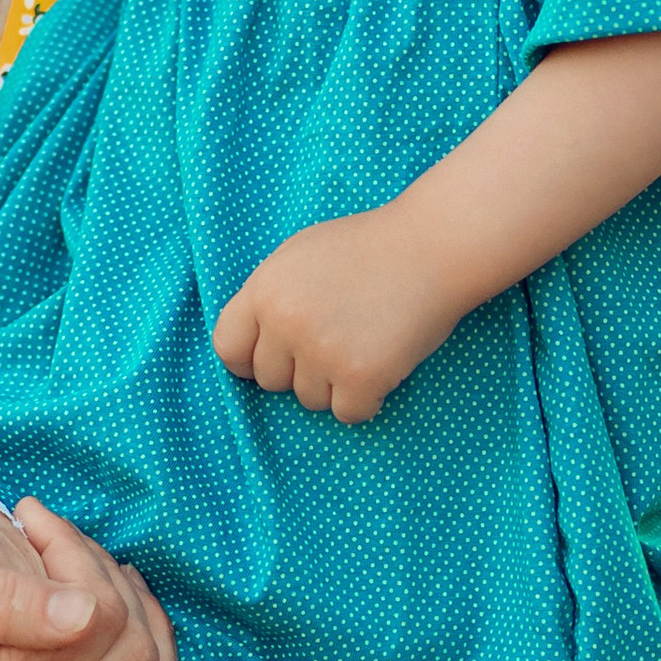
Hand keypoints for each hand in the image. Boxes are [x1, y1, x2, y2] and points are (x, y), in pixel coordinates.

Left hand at [211, 204, 461, 423]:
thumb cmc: (367, 248)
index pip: (228, 348)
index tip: (272, 359)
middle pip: (271, 380)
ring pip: (310, 400)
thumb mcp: (299, 255)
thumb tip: (252, 343)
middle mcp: (285, 323)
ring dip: (335, 383)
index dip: (248, 359)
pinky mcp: (360, 376)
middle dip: (298, 369)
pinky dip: (367, 399)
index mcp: (265, 290)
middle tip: (336, 341)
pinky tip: (383, 364)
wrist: (431, 247)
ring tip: (364, 343)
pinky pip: (348, 413)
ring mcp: (322, 352)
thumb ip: (270, 296)